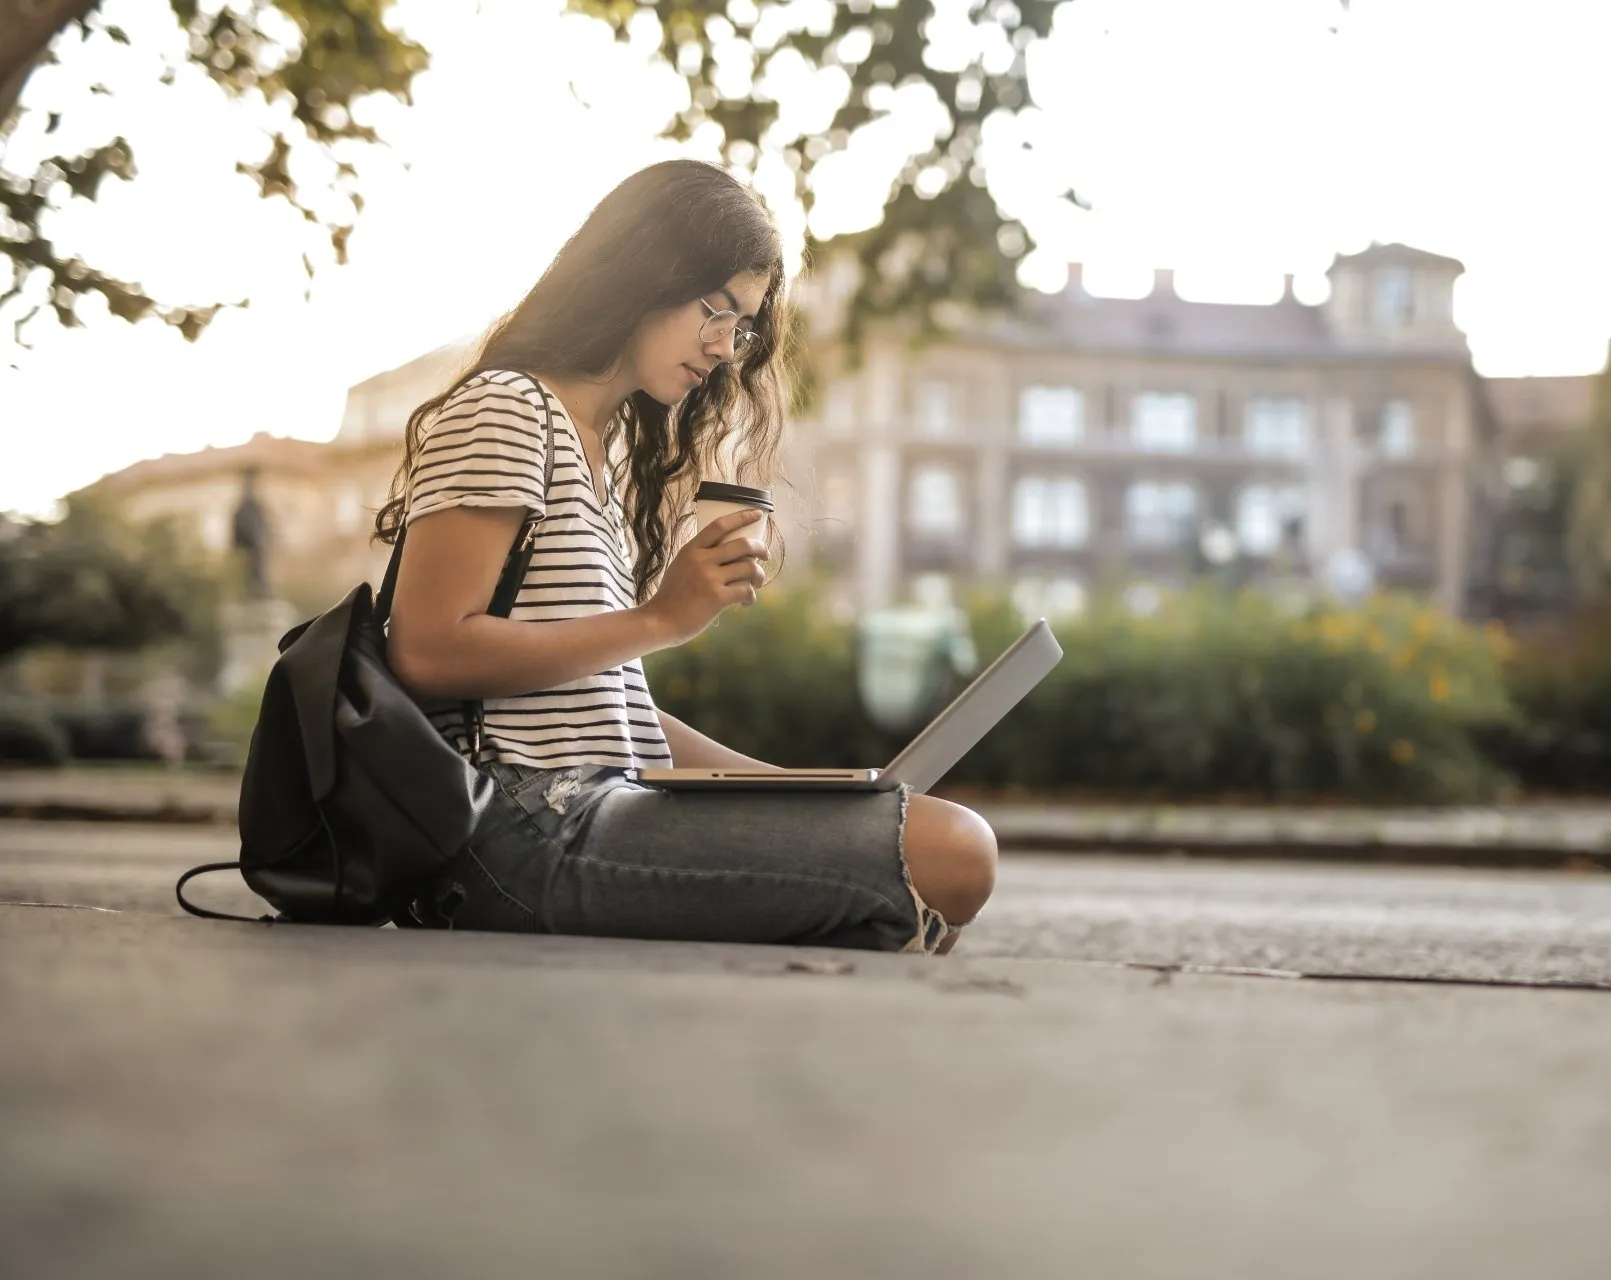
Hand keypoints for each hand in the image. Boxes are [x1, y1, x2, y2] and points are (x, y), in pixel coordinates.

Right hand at [643, 509, 767, 644]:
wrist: (660, 621)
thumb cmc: (671, 596)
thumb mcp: (680, 566)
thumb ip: (699, 557)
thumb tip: (728, 553)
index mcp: (692, 549)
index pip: (720, 525)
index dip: (742, 517)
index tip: (758, 514)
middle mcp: (702, 560)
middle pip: (743, 545)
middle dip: (761, 548)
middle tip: (766, 556)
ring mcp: (710, 578)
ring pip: (749, 568)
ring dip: (759, 576)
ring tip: (756, 583)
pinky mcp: (718, 598)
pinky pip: (746, 591)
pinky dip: (751, 597)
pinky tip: (746, 602)